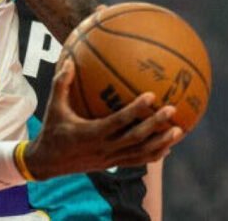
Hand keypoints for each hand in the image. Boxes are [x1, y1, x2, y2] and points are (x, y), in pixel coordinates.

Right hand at [24, 55, 182, 179]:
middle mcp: (104, 148)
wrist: (48, 163)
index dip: (136, 110)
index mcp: (91, 133)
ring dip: (162, 143)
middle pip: (136, 138)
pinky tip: (167, 147)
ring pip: (141, 153)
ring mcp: (110, 159)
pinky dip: (154, 155)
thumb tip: (69, 61)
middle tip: (173, 110)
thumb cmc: (52, 131)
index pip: (118, 121)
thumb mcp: (53, 107)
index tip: (151, 95)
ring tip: (180, 131)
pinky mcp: (112, 165)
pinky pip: (137, 161)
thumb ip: (61, 84)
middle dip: (156, 125)